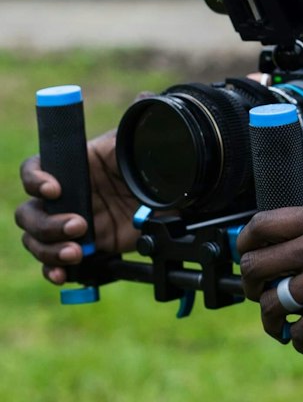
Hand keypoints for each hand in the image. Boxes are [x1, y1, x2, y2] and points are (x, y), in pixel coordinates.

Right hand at [15, 130, 139, 284]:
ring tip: (76, 253)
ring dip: (50, 251)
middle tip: (79, 226)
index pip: (34, 171)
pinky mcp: (86, 248)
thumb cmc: (153, 167)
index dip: (35, 180)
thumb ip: (125, 141)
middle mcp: (66, 199)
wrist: (173, 200)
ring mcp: (73, 225)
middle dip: (47, 225)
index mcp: (73, 169)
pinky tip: (62, 274)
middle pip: (29, 213)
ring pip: (37, 241)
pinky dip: (54, 271)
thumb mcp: (137, 148)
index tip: (54, 190)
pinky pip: (57, 264)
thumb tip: (132, 126)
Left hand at [237, 203, 302, 355]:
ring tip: (282, 327)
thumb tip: (293, 240)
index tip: (246, 255)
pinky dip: (299, 340)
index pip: (263, 224)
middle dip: (251, 286)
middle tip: (259, 296)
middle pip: (257, 265)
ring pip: (271, 303)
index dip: (245, 243)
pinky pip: (298, 330)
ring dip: (271, 320)